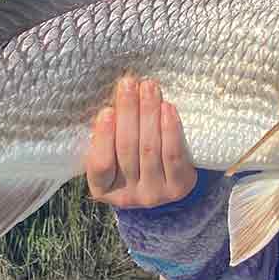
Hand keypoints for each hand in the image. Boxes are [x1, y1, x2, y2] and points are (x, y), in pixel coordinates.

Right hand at [86, 76, 197, 208]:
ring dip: (149, 113)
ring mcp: (154, 194)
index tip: (107, 110)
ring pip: (150, 148)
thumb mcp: (112, 153)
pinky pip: (173, 154)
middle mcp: (127, 196)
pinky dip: (170, 129)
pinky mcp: (178, 187)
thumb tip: (112, 97)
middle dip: (128, 112)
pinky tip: (167, 108)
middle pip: (127, 149)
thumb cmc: (131, 159)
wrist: (165, 182)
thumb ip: (107, 134)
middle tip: (128, 83)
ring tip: (148, 87)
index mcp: (102, 189)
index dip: (103, 138)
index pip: (100, 165)